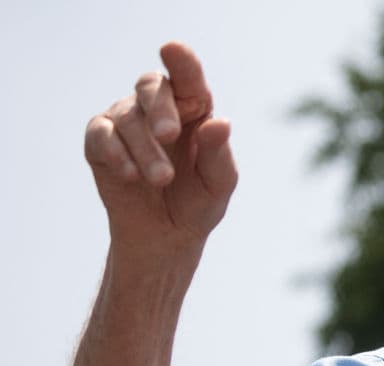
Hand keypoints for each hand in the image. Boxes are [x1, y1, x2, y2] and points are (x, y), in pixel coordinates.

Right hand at [84, 42, 237, 261]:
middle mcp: (157, 107)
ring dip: (145, 150)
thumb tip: (220, 122)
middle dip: (160, 109)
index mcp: (192, 109)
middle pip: (151, 87)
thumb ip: (219, 154)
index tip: (172, 49)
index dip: (181, 61)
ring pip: (128, 118)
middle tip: (169, 135)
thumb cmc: (198, 203)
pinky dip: (117, 153)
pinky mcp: (100, 141)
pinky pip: (102, 135)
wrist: (167, 236)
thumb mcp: (218, 183)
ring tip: (161, 179)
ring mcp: (126, 120)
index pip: (187, 77)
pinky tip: (131, 175)